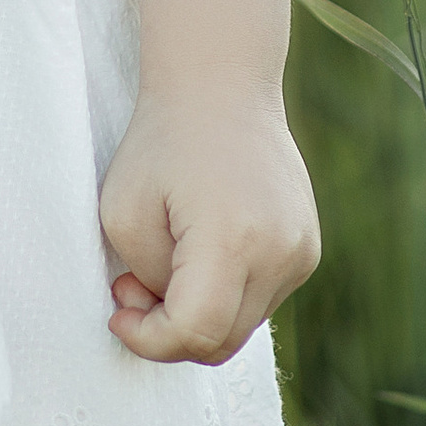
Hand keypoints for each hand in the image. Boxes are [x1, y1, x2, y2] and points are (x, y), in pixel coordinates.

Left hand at [100, 83, 319, 364]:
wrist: (221, 84)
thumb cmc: (163, 141)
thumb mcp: (124, 210)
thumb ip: (147, 278)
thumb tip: (168, 315)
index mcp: (233, 238)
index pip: (196, 332)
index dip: (150, 341)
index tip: (118, 315)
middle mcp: (279, 252)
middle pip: (222, 342)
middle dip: (169, 332)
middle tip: (130, 289)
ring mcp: (301, 252)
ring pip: (242, 326)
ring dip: (199, 313)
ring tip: (164, 259)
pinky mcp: (307, 249)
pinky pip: (260, 299)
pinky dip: (225, 294)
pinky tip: (200, 249)